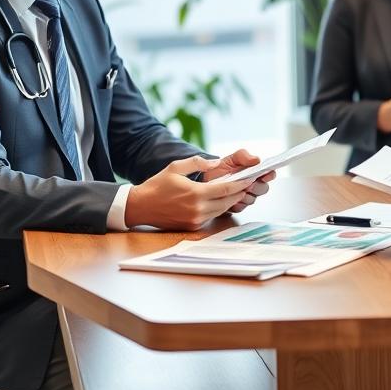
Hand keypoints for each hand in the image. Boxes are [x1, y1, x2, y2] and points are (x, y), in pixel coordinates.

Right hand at [125, 156, 254, 229]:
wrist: (140, 207)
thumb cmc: (157, 185)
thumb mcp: (175, 167)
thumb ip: (197, 162)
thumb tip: (216, 162)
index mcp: (196, 193)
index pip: (226, 189)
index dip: (240, 184)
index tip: (250, 178)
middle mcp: (198, 209)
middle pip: (227, 201)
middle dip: (239, 193)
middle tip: (248, 184)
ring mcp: (196, 220)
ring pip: (221, 210)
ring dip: (230, 201)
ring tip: (237, 191)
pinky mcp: (192, 227)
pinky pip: (211, 216)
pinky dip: (218, 208)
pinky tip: (221, 200)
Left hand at [204, 147, 275, 213]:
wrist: (205, 179)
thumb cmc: (219, 168)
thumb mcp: (231, 159)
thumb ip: (244, 156)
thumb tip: (256, 159)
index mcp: (254, 172)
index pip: (269, 174)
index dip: (270, 175)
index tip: (265, 174)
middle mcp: (253, 185)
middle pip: (263, 188)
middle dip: (256, 187)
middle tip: (248, 184)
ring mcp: (246, 196)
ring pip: (252, 199)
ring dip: (245, 195)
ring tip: (235, 189)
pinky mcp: (237, 206)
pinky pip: (241, 207)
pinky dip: (235, 203)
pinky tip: (228, 197)